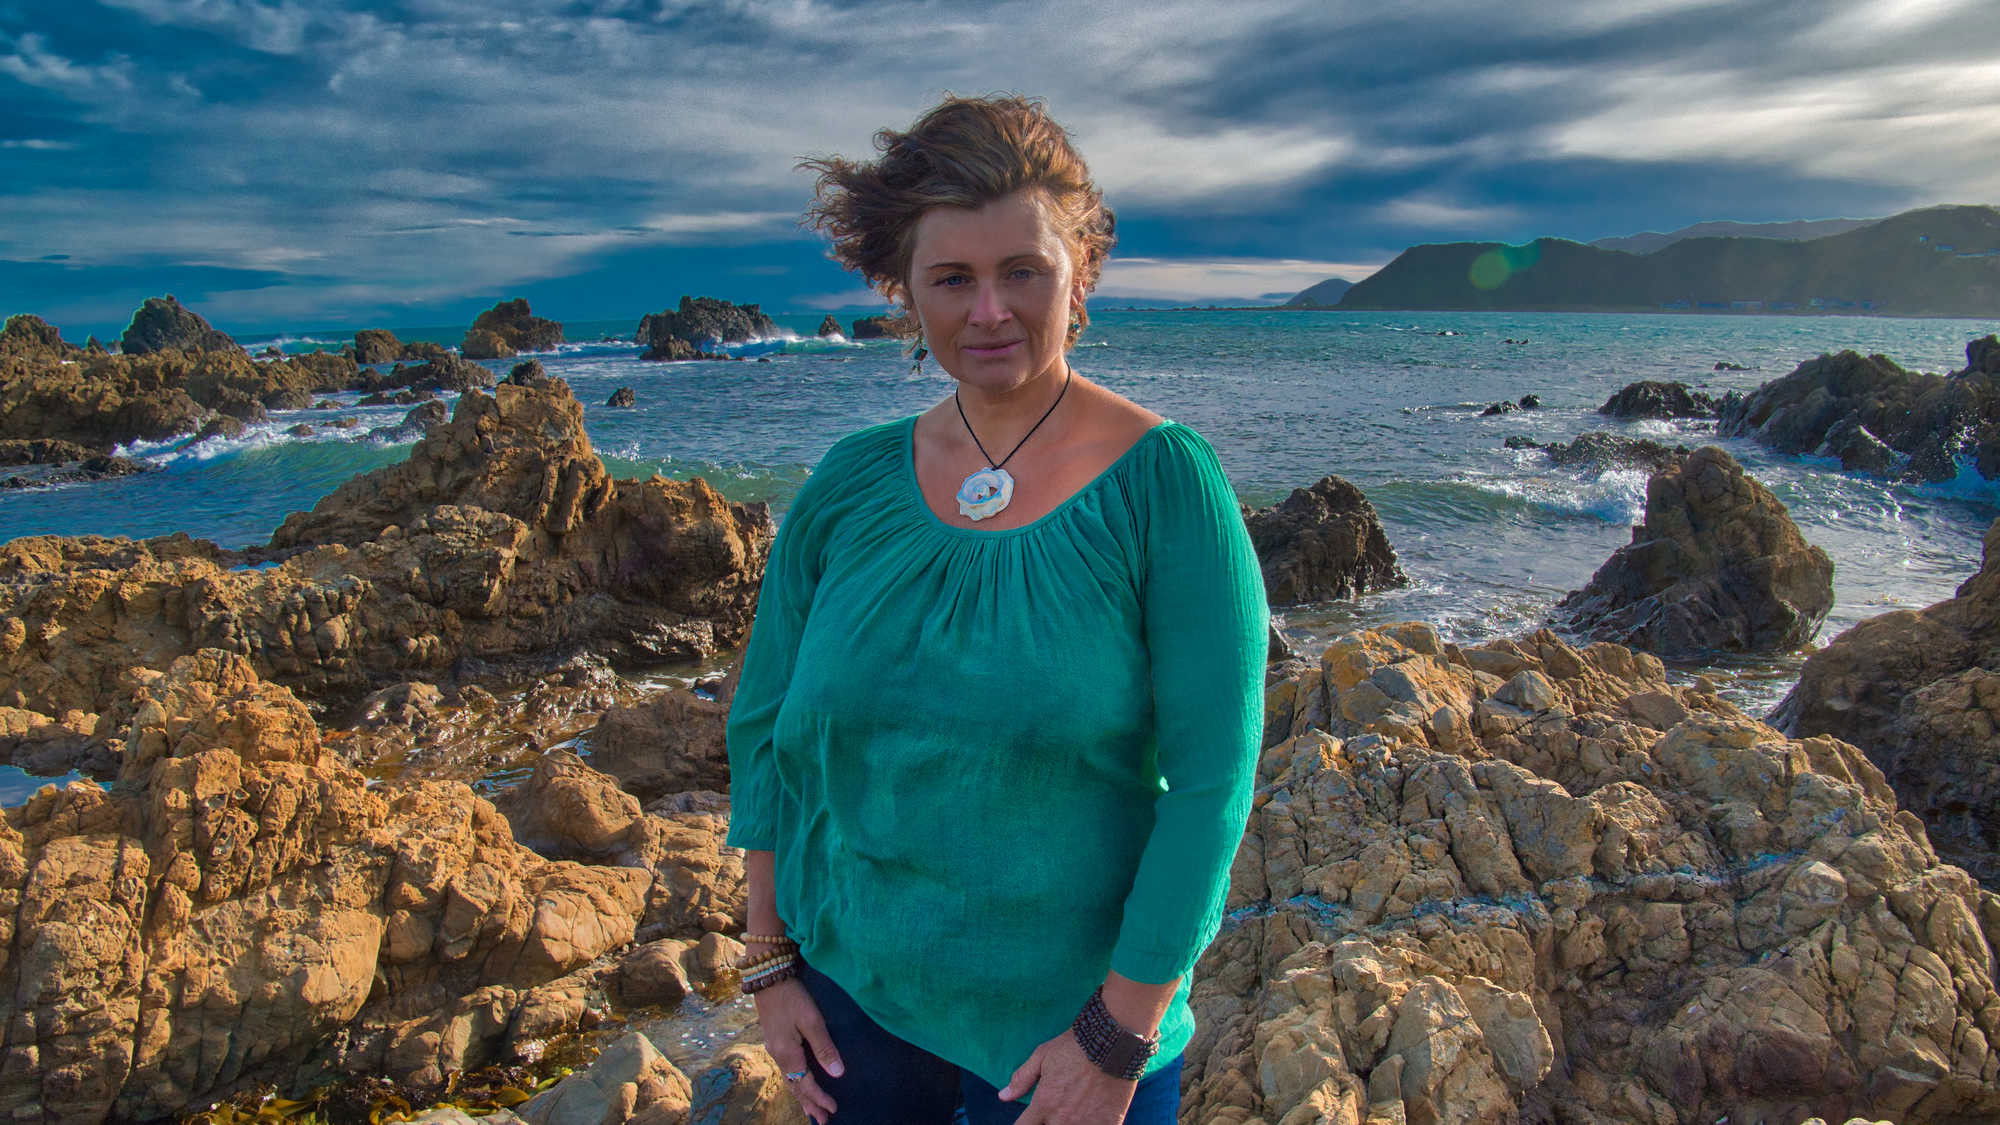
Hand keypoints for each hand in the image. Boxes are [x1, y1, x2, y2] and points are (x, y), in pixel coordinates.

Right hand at [751, 978, 844, 1124]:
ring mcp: (774, 1049)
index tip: (834, 1109)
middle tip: (823, 1120)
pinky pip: (786, 1071)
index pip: (806, 1084)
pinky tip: (799, 1082)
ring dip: (802, 1096)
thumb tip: (837, 1074)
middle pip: (795, 1087)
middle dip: (809, 1104)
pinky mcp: (775, 1041)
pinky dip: (795, 1083)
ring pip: (789, 1080)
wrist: (768, 979)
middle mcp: (778, 1056)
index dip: (820, 1098)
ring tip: (812, 1110)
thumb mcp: (812, 1021)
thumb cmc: (792, 997)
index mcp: (788, 1054)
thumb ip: (824, 1048)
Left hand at [997, 1028, 1137, 1123]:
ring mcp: (1086, 1124)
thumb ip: (1021, 1079)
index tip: (1030, 1120)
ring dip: (1069, 1123)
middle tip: (1055, 1109)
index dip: (1025, 1124)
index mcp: (1044, 1105)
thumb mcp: (1042, 1056)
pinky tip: (1092, 1115)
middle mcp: (1063, 1119)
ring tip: (1075, 1110)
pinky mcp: (1108, 1123)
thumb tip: (1003, 1096)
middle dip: (1048, 1122)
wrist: (1111, 1041)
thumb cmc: (1074, 1046)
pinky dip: (1092, 1123)